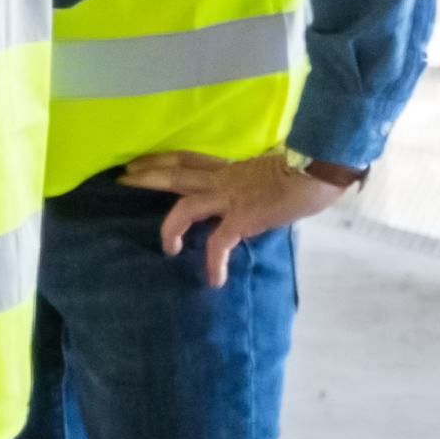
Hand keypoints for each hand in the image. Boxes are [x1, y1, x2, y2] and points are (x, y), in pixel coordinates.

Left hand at [119, 149, 351, 287]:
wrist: (317, 172)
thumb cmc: (301, 172)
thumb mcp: (267, 173)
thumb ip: (250, 183)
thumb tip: (251, 195)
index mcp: (229, 168)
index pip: (187, 157)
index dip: (161, 158)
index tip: (139, 160)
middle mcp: (223, 179)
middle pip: (176, 173)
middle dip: (147, 176)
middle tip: (122, 179)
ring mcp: (230, 198)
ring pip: (185, 207)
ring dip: (169, 228)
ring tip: (168, 249)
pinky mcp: (242, 218)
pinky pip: (218, 244)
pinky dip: (215, 264)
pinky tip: (215, 281)